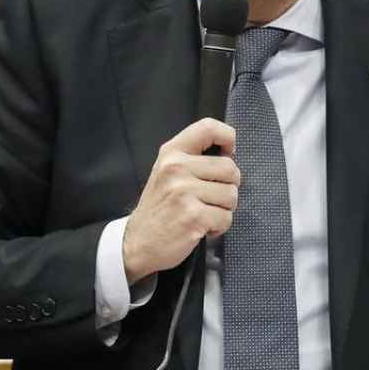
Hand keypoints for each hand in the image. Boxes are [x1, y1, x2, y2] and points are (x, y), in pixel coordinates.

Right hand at [121, 118, 238, 282]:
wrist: (137, 242)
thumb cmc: (158, 208)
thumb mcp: (166, 172)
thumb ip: (192, 158)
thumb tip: (230, 154)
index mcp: (172, 153)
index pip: (208, 127)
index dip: (227, 138)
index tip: (228, 153)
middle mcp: (176, 168)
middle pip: (230, 169)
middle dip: (227, 187)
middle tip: (209, 198)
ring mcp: (184, 192)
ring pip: (231, 195)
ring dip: (223, 209)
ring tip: (202, 213)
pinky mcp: (193, 216)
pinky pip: (226, 218)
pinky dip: (218, 227)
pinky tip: (200, 227)